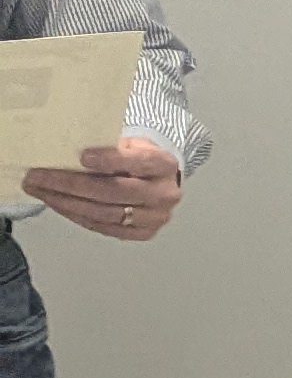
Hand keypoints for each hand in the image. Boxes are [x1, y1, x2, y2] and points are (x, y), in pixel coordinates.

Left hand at [25, 137, 180, 241]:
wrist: (158, 181)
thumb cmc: (137, 158)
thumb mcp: (130, 144)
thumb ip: (108, 148)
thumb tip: (66, 151)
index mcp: (164, 164)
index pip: (139, 162)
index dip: (111, 160)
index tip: (82, 157)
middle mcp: (164, 194)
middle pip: (115, 191)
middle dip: (72, 184)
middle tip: (39, 176)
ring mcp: (155, 217)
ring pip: (104, 212)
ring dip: (66, 202)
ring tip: (39, 190)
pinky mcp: (142, 233)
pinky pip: (102, 226)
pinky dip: (75, 215)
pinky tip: (56, 202)